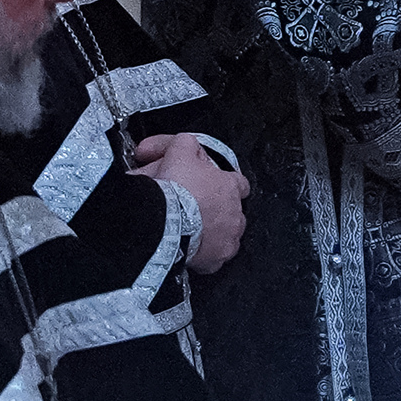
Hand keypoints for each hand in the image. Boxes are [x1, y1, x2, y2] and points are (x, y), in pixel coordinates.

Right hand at [130, 134, 245, 274]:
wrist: (161, 219)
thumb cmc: (170, 189)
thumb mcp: (178, 152)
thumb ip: (186, 144)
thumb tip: (186, 142)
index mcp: (230, 185)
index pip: (238, 182)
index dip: (223, 182)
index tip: (211, 185)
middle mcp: (235, 213)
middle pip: (231, 210)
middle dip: (214, 209)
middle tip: (193, 209)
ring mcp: (228, 237)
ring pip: (225, 234)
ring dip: (211, 231)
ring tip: (190, 229)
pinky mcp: (215, 258)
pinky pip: (213, 257)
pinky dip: (203, 253)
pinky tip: (189, 248)